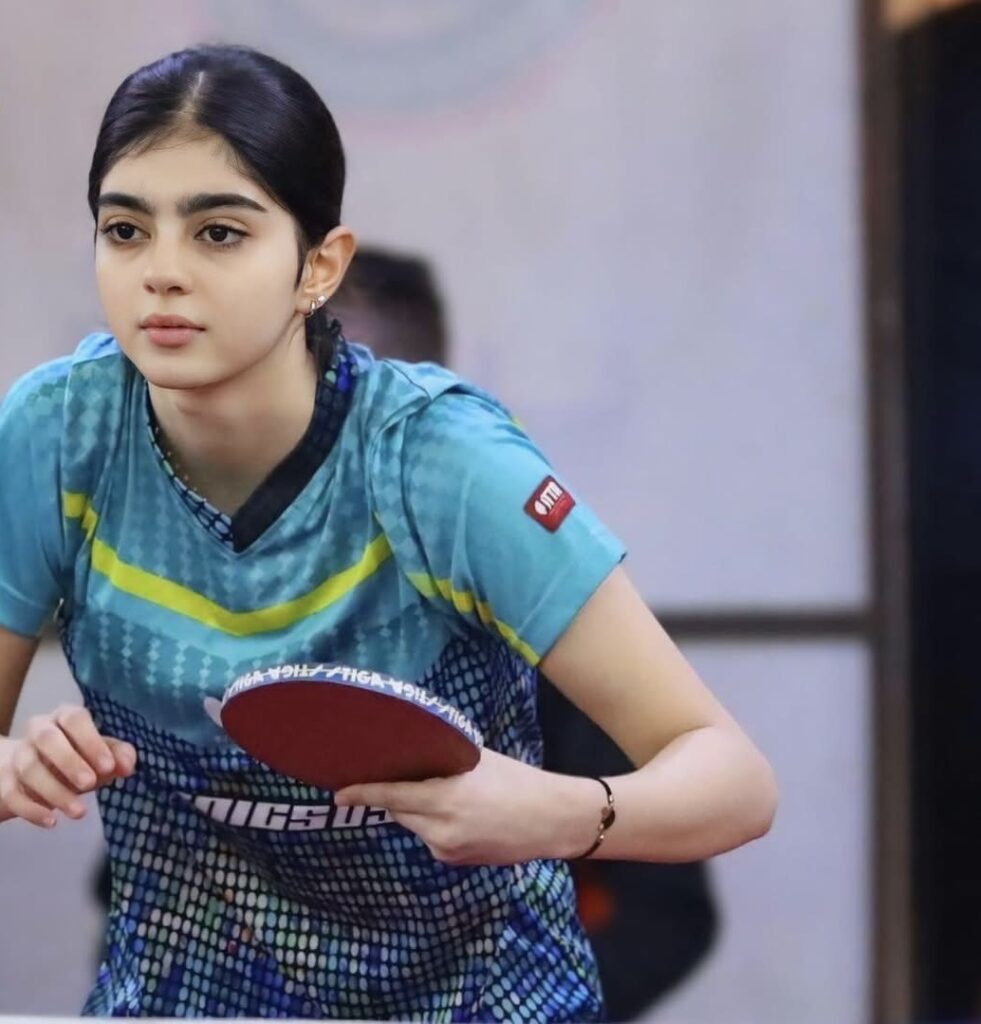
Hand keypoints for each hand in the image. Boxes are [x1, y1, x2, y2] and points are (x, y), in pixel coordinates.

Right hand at [0, 705, 136, 827]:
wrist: (26, 773)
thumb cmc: (73, 758)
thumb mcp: (99, 755)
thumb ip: (118, 756)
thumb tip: (128, 765)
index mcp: (64, 718)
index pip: (74, 719)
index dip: (91, 741)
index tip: (109, 767)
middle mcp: (37, 731)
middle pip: (47, 738)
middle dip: (69, 761)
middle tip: (90, 784)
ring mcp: (17, 756)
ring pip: (30, 769)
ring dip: (56, 792)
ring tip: (80, 812)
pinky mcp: (4, 783)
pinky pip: (12, 795)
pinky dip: (32, 810)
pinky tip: (52, 821)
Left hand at [334, 748, 596, 865]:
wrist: (552, 820)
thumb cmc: (518, 780)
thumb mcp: (478, 760)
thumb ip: (444, 760)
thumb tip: (415, 751)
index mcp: (445, 798)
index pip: (392, 796)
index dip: (363, 794)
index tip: (339, 794)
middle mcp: (440, 829)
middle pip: (400, 810)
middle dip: (398, 794)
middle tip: (404, 774)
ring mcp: (447, 849)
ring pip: (415, 825)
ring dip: (420, 809)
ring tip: (452, 793)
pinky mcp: (455, 861)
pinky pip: (432, 838)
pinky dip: (436, 824)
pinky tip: (465, 815)